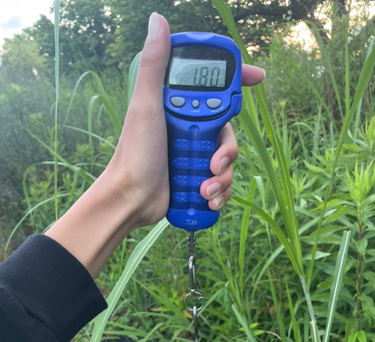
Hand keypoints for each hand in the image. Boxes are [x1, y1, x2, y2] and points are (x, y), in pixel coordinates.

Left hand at [46, 13, 264, 277]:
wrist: (131, 199)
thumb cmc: (135, 153)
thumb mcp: (145, 106)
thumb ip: (154, 65)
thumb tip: (157, 21)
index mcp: (179, 108)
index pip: (213, 88)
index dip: (237, 80)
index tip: (258, 78)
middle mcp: (188, 128)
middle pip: (228, 130)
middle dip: (227, 151)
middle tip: (215, 163)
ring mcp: (193, 154)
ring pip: (228, 160)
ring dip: (222, 178)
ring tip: (203, 189)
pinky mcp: (197, 178)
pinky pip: (222, 182)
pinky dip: (219, 193)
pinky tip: (207, 200)